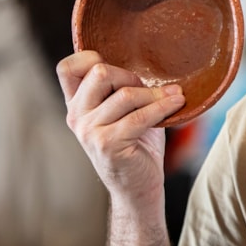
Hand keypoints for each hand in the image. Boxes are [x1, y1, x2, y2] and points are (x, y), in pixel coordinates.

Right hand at [58, 51, 186, 206]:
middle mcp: (76, 116)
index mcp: (77, 104)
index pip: (67, 68)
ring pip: (125, 94)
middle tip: (150, 91)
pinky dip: (163, 106)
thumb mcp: (126, 111)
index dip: (92, 59)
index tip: (120, 71)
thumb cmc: (137, 144)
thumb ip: (124, 87)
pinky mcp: (107, 144)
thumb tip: (154, 58)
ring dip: (156, 94)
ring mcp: (89, 131)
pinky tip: (178, 103)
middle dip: (130, 76)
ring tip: (174, 97)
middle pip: (99, 72)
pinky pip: (140, 116)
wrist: (138, 187)